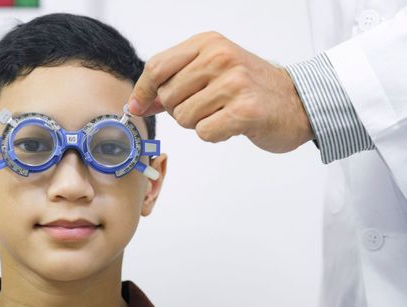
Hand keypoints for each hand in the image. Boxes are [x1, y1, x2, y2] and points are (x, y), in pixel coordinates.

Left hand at [128, 32, 313, 152]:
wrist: (297, 102)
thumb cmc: (250, 88)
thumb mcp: (211, 73)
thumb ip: (174, 84)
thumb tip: (137, 104)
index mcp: (208, 44)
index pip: (157, 67)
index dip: (143, 91)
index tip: (138, 106)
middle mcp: (220, 57)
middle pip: (168, 96)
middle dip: (180, 110)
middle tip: (207, 107)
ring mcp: (234, 83)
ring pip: (184, 117)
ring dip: (199, 123)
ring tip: (222, 114)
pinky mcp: (245, 110)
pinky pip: (204, 132)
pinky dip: (214, 135)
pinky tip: (231, 125)